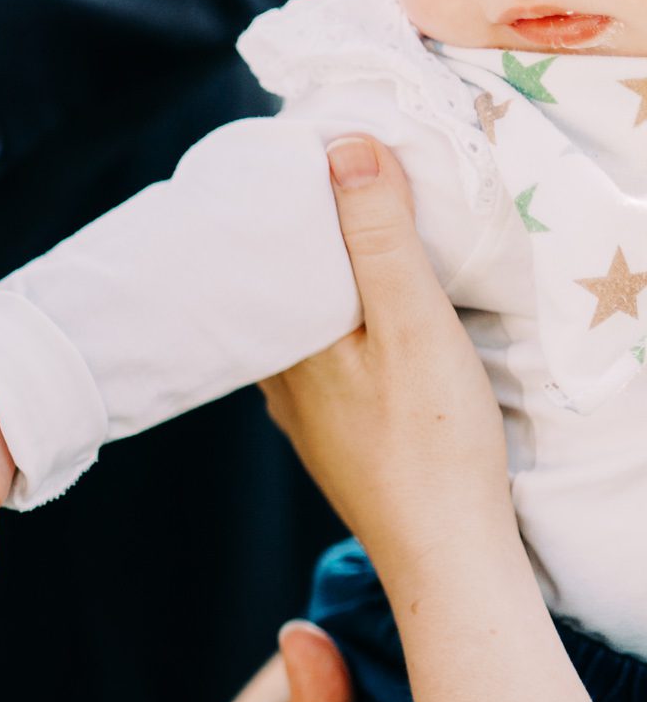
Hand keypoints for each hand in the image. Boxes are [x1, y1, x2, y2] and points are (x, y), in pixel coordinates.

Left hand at [259, 136, 515, 585]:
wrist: (445, 553)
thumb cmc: (430, 441)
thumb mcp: (413, 323)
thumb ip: (377, 239)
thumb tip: (342, 147)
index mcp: (283, 346)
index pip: (256, 254)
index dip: (273, 201)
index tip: (288, 151)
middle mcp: (276, 379)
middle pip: (270, 289)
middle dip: (288, 239)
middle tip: (309, 177)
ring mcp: (303, 409)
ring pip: (293, 325)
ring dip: (310, 282)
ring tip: (335, 233)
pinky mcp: (334, 432)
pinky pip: (319, 357)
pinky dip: (331, 322)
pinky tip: (355, 313)